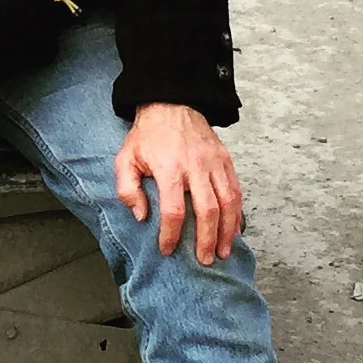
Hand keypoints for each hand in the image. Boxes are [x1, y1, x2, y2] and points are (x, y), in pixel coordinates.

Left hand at [113, 103, 242, 264]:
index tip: (167, 249)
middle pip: (208, 210)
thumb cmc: (147, 135)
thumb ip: (127, 189)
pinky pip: (236, 190)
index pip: (173, 210)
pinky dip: (237, 213)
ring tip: (223, 251)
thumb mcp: (125, 158)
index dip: (171, 234)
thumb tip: (141, 216)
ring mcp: (214, 163)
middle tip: (204, 260)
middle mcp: (196, 166)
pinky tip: (233, 230)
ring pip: (228, 202)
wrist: (171, 103)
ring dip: (227, 231)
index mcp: (169, 168)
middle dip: (207, 239)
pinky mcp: (225, 159)